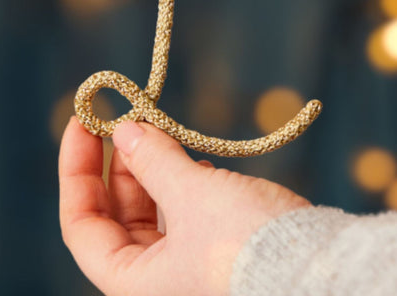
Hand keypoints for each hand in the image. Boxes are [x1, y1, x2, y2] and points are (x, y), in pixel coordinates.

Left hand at [59, 117, 309, 295]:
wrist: (320, 274)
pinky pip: (184, 217)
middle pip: (117, 216)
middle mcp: (156, 285)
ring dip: (153, 169)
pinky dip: (183, 185)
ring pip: (152, 214)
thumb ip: (154, 161)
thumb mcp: (193, 196)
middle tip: (128, 116)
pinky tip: (197, 161)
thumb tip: (125, 130)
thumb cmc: (249, 246)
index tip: (82, 122)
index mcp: (133, 284)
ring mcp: (187, 273)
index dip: (76, 170)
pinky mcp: (217, 257)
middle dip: (121, 163)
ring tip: (160, 130)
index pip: (81, 224)